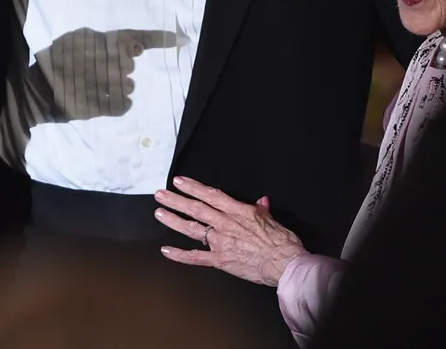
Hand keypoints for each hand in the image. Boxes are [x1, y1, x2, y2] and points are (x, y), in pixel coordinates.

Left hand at [153, 176, 305, 286]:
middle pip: (196, 209)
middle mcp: (225, 224)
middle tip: (160, 194)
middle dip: (176, 200)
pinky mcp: (220, 260)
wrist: (285, 265)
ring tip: (159, 213)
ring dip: (173, 220)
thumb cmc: (282, 242)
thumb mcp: (272, 220)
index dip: (193, 187)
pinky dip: (180, 254)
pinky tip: (166, 250)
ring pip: (192, 229)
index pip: (211, 195)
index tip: (179, 181)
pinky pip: (196, 257)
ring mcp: (220, 242)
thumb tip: (262, 200)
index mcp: (237, 211)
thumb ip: (262, 210)